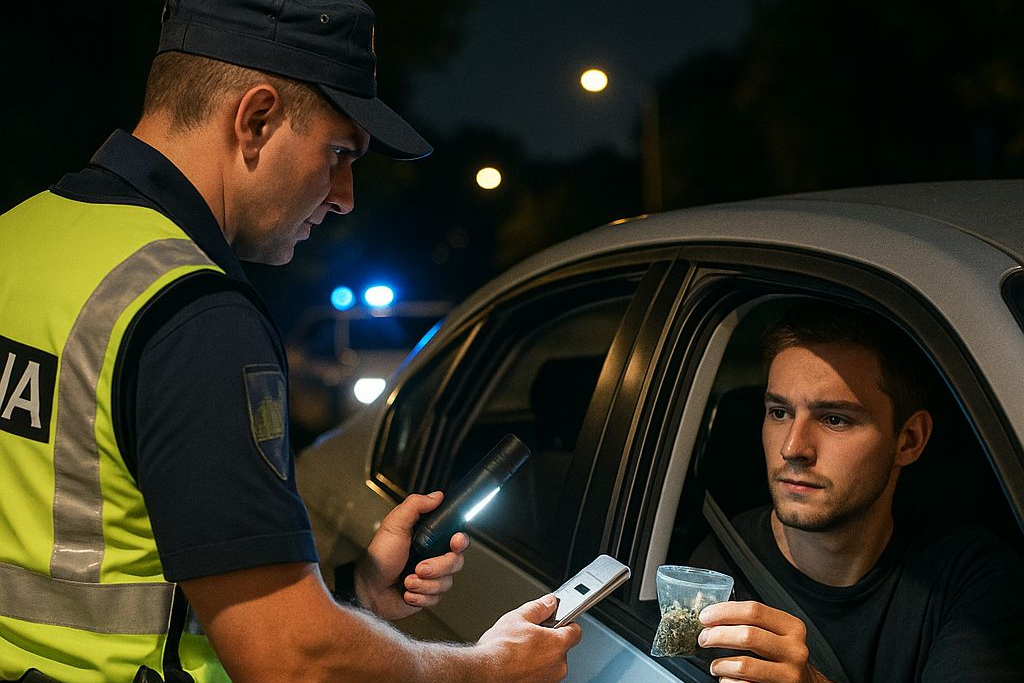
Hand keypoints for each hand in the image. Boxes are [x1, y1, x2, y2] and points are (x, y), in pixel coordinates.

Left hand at [355, 491, 468, 619]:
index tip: (454, 542)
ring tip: (407, 581)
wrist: (368, 589)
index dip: (460, 540)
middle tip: (419, 567)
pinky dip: (420, 596)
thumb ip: (415, 506)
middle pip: (456, 562)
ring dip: (424, 584)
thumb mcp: (394, 525)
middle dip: (437, 567)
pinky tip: (407, 592)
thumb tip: (437, 495)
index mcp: (429, 539)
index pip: (456, 537)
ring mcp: (432, 577)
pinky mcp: (427, 595)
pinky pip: (436, 598)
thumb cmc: (379, 557)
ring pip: (447, 582)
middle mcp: (434, 557)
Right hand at [475, 595, 582, 682]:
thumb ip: (539, 607)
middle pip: (561, 647)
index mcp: (558, 645)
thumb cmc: (500, 649)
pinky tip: (517, 661)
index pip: (575, 630)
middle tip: (531, 634)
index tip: (557, 619)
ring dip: (540, 655)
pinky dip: (532, 667)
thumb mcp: (519, 617)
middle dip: (549, 639)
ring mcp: (549, 679)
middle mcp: (558, 665)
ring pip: (550, 661)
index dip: (566, 622)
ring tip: (520, 649)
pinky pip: (541, 673)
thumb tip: (549, 602)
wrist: (484, 672)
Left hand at [697, 601, 831, 682]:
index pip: (753, 610)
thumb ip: (753, 622)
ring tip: (715, 665)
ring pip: (744, 665)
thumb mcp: (778, 633)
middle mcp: (794, 650)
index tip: (705, 617)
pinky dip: (729, 682)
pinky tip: (727, 679)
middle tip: (703, 639)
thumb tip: (713, 616)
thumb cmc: (784, 656)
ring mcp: (789, 674)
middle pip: (747, 635)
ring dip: (720, 665)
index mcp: (791, 627)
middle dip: (717, 636)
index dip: (724, 612)